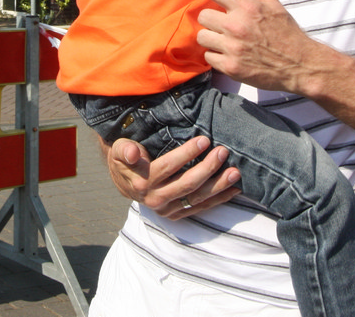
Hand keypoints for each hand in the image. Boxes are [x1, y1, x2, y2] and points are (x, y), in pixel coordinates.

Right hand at [104, 136, 239, 219]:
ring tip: (235, 172)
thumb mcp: (119, 150)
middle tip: (222, 152)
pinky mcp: (178, 214)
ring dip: (219, 186)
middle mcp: (156, 199)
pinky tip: (234, 189)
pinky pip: (202, 207)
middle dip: (208, 168)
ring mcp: (168, 209)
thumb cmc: (125, 160)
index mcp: (143, 182)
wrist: (125, 182)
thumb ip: (125, 150)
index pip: (169, 167)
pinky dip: (219, 199)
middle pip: (187, 184)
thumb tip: (133, 153)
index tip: (204, 140)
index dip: (187, 154)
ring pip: (198, 198)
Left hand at [177, 0, 329, 94]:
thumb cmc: (284, 31)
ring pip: (203, 37)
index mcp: (247, 7)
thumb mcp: (269, 3)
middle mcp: (238, 26)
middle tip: (229, 26)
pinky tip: (233, 56)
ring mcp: (233, 48)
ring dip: (212, 38)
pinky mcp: (231, 67)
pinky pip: (208, 57)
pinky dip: (217, 56)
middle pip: (203, 16)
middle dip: (213, 20)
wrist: (300, 65)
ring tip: (230, 41)